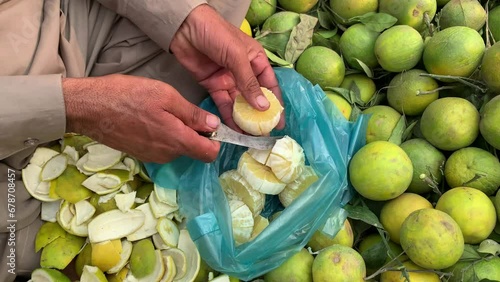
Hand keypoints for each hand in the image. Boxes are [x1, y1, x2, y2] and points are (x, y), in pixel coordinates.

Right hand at [62, 74, 220, 162]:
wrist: (89, 108)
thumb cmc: (127, 96)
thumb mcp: (165, 96)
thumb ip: (192, 114)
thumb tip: (215, 126)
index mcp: (177, 141)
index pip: (209, 154)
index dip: (216, 141)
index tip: (213, 126)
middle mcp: (167, 155)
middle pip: (194, 150)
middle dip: (195, 134)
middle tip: (182, 110)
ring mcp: (152, 157)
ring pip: (177, 148)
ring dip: (177, 133)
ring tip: (162, 112)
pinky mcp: (140, 154)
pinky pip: (162, 148)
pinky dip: (163, 136)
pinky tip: (150, 119)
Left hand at [170, 4, 284, 132]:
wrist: (185, 28)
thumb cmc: (217, 34)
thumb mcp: (237, 56)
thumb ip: (249, 82)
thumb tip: (264, 107)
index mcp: (256, 60)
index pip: (269, 85)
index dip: (275, 103)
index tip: (279, 122)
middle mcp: (244, 71)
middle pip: (254, 97)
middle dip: (259, 116)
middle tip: (264, 134)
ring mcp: (228, 79)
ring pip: (239, 103)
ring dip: (244, 119)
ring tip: (250, 137)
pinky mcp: (213, 86)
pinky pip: (223, 104)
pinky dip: (228, 116)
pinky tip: (234, 129)